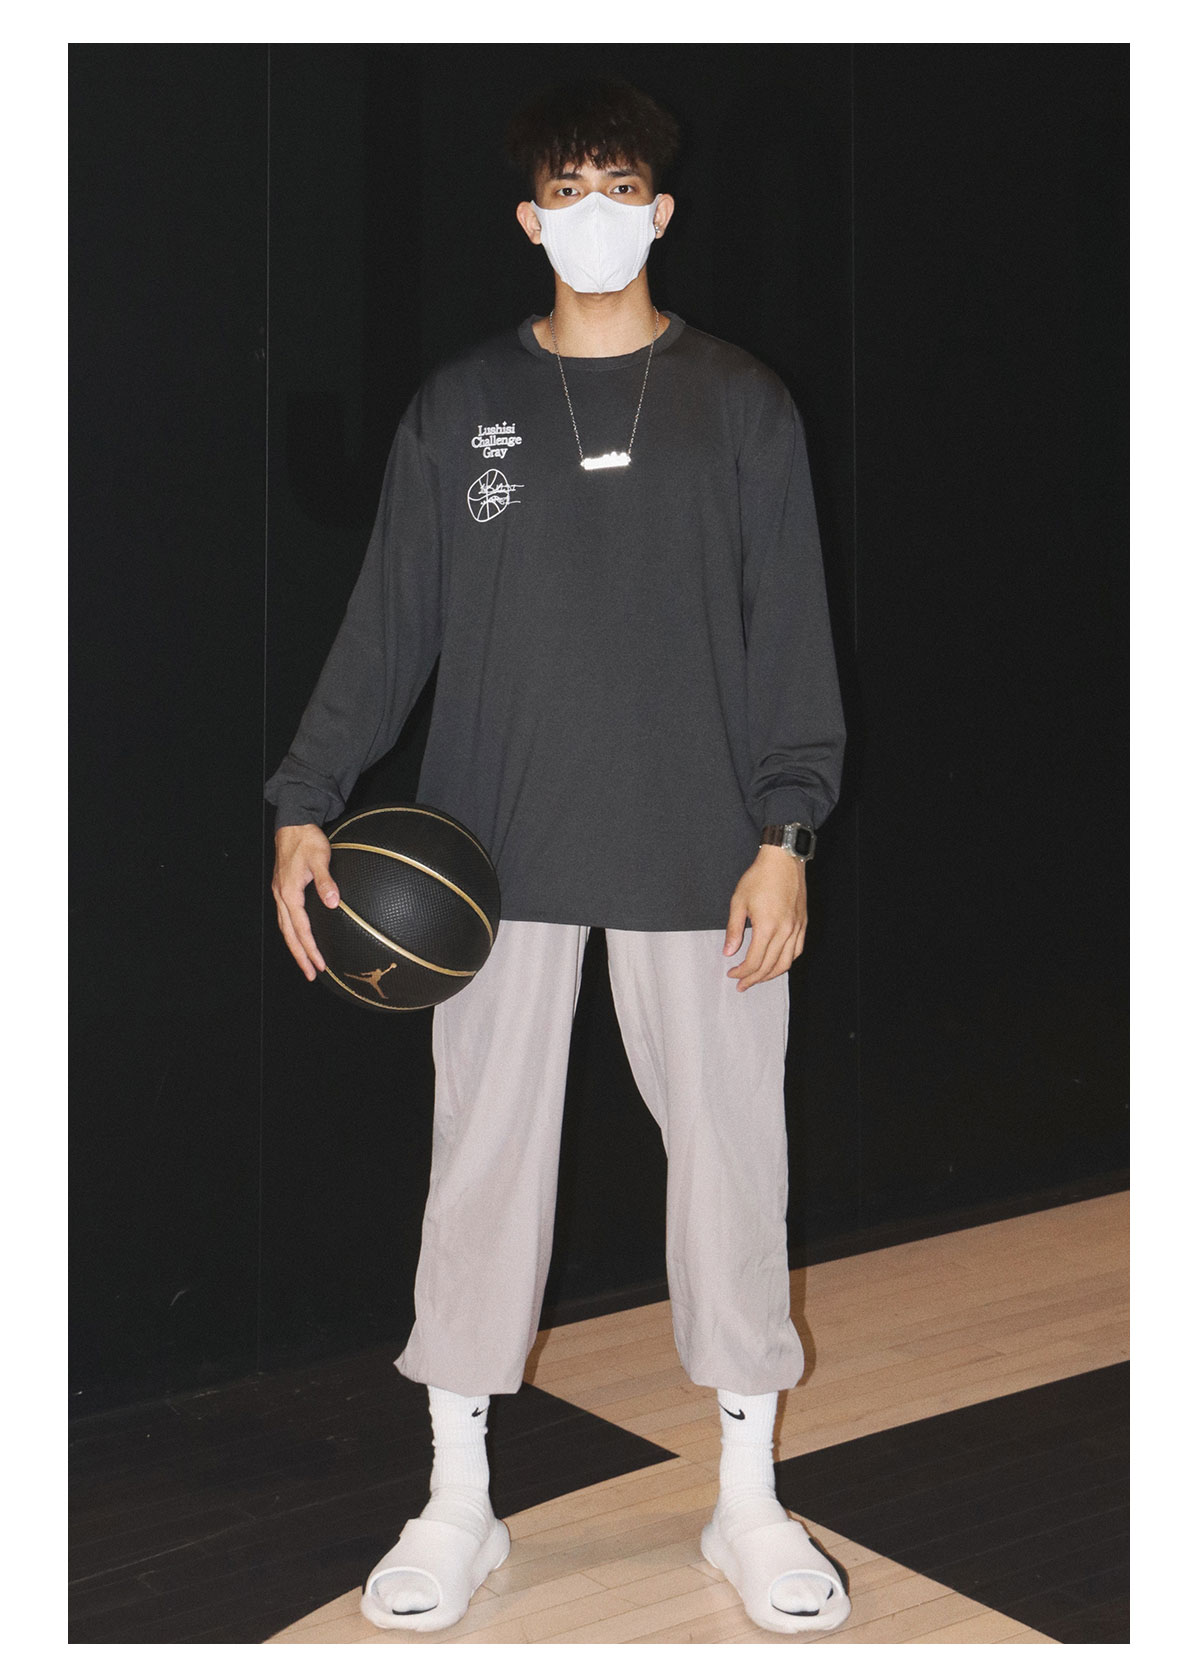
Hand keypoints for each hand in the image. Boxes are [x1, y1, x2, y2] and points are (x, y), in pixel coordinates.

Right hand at [271, 824, 338, 980]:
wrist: (293, 823)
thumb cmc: (306, 839)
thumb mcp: (320, 857)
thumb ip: (326, 881)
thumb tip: (332, 902)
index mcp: (289, 892)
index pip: (301, 929)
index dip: (311, 949)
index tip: (320, 965)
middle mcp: (281, 896)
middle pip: (289, 934)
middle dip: (300, 956)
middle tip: (311, 974)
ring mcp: (280, 892)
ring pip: (286, 927)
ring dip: (296, 947)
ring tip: (306, 962)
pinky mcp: (283, 888)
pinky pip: (286, 917)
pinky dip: (293, 932)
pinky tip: (300, 936)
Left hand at [724, 846, 807, 990]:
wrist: (783, 860)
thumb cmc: (759, 877)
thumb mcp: (739, 902)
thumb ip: (734, 930)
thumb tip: (729, 952)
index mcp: (767, 927)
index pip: (754, 961)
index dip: (741, 972)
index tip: (731, 974)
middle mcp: (785, 931)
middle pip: (770, 966)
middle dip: (753, 979)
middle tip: (741, 985)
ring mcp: (797, 928)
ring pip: (786, 963)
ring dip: (770, 975)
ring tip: (757, 979)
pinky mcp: (803, 924)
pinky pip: (797, 951)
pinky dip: (786, 962)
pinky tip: (776, 964)